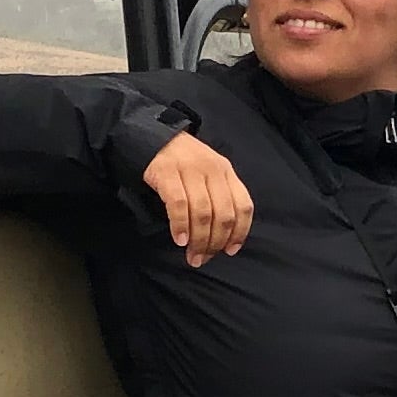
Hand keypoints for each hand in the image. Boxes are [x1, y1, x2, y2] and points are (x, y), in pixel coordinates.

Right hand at [140, 131, 252, 266]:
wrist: (153, 138)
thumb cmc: (183, 164)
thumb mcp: (209, 175)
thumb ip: (220, 198)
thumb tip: (225, 239)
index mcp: (226, 171)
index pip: (243, 205)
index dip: (240, 232)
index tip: (230, 251)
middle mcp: (212, 169)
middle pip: (223, 214)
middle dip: (215, 242)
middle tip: (204, 258)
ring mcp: (190, 169)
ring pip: (203, 212)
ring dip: (199, 240)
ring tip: (192, 256)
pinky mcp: (167, 172)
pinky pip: (178, 204)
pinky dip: (181, 225)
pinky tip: (179, 240)